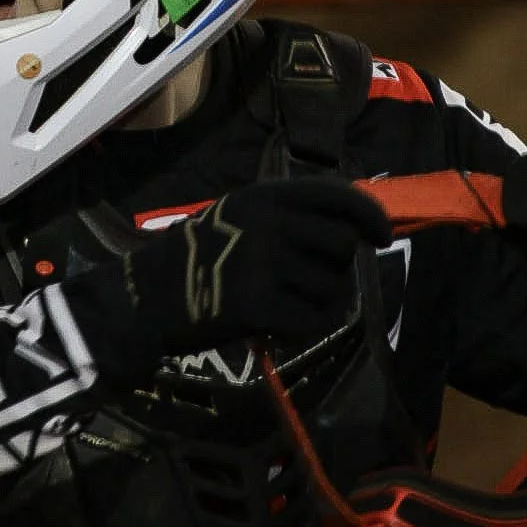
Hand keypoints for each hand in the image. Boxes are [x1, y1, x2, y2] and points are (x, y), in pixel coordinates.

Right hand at [63, 177, 392, 389]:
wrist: (144, 298)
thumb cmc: (197, 259)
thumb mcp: (239, 216)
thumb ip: (290, 214)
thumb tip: (355, 230)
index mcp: (265, 195)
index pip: (339, 195)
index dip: (370, 215)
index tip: (382, 237)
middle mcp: (268, 221)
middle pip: (343, 246)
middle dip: (335, 269)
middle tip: (305, 284)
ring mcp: (263, 261)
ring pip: (332, 288)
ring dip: (316, 304)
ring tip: (280, 305)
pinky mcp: (257, 304)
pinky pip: (312, 323)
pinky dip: (298, 331)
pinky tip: (270, 327)